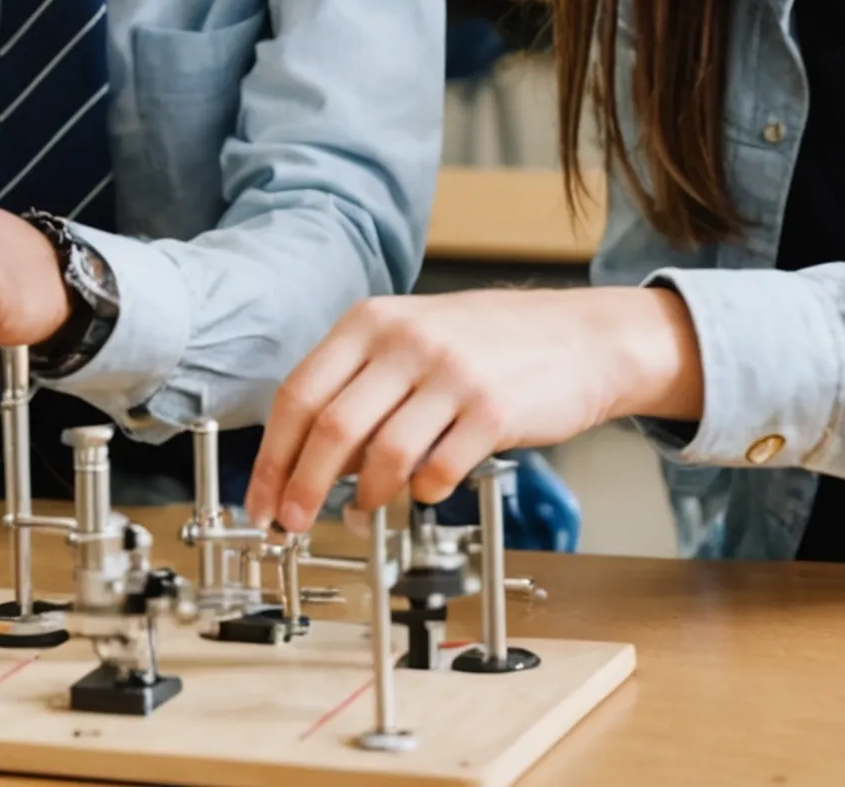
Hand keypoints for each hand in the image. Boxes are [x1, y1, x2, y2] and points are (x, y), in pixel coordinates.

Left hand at [244, 287, 702, 533]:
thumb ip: (360, 387)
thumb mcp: (412, 339)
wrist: (582, 336)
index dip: (272, 457)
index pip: (298, 394)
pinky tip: (424, 491)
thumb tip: (312, 460)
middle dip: (301, 488)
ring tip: (365, 508)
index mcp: (372, 321)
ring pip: (382, 454)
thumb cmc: (491, 342)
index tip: (263, 499)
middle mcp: (407, 341)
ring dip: (364, 496)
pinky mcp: (493, 411)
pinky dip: (422, 493)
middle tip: (293, 522)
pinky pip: (438, 470)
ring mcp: (451, 375)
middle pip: (329, 428)